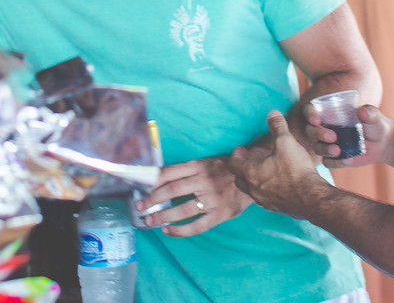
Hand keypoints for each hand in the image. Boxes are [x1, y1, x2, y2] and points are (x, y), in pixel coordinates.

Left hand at [135, 155, 251, 235]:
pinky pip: (197, 226)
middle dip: (152, 199)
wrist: (253, 175)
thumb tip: (158, 178)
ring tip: (150, 220)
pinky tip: (168, 230)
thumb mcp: (206, 162)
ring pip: (182, 209)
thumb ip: (187, 170)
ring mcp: (213, 198)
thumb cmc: (226, 169)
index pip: (170, 172)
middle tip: (140, 206)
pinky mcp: (220, 214)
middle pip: (172, 190)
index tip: (140, 188)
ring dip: (163, 216)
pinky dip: (180, 230)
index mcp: (199, 165)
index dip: (153, 181)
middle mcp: (204, 180)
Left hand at [229, 110, 328, 218]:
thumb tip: (272, 113)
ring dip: (253, 180)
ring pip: (252, 191)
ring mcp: (265, 201)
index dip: (236, 154)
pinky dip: (265, 189)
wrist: (312, 199)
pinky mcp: (277, 208)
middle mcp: (254, 190)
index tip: (240, 148)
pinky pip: (265, 198)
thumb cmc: (296, 170)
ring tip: (262, 170)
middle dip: (241, 168)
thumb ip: (277, 127)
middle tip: (248, 159)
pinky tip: (277, 183)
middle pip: (239, 180)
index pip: (233, 164)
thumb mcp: (286, 142)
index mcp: (251, 173)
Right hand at [306, 103, 387, 167]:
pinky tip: (346, 161)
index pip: (311, 111)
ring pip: (317, 147)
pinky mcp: (334, 158)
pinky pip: (328, 162)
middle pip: (311, 130)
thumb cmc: (375, 123)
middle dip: (318, 133)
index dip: (310, 114)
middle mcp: (324, 128)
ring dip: (324, 149)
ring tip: (337, 151)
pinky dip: (335, 162)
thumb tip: (362, 111)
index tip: (316, 120)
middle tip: (332, 137)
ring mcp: (328, 144)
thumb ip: (369, 113)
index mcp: (328, 113)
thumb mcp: (373, 116)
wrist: (382, 142)